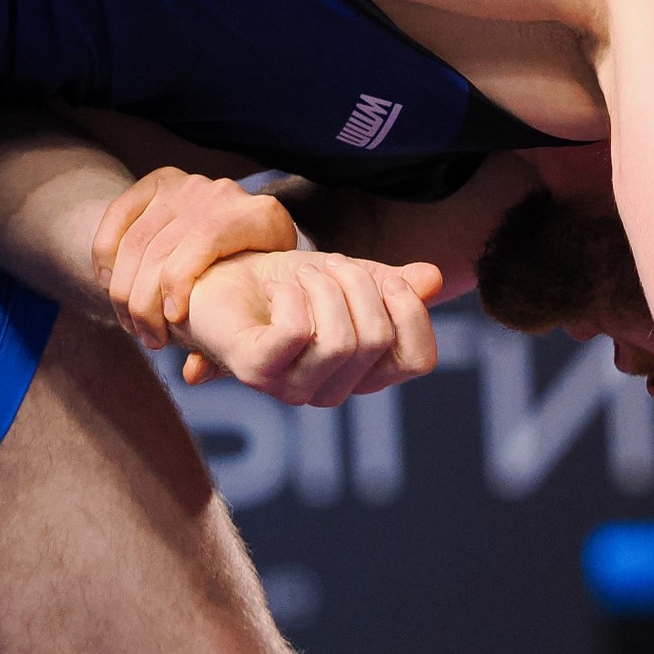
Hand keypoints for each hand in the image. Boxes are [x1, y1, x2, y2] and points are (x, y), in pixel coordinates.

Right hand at [94, 167, 300, 347]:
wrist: (256, 228)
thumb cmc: (260, 276)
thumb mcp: (260, 304)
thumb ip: (229, 338)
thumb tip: (191, 373)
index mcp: (258, 216)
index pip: (204, 243)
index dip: (178, 285)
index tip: (172, 324)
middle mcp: (223, 193)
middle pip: (164, 247)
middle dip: (144, 303)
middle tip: (147, 338)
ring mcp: (189, 184)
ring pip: (137, 238)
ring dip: (123, 288)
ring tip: (131, 323)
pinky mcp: (160, 181)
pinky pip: (118, 216)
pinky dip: (105, 254)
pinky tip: (107, 283)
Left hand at [173, 250, 445, 405]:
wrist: (219, 278)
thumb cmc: (286, 282)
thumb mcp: (351, 276)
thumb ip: (392, 283)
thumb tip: (433, 279)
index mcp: (363, 373)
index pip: (418, 360)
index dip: (413, 315)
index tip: (391, 279)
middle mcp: (331, 390)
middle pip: (377, 340)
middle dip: (360, 284)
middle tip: (331, 263)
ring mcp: (290, 386)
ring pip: (341, 342)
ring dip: (327, 287)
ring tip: (305, 271)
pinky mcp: (254, 370)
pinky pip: (296, 334)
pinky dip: (294, 296)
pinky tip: (279, 287)